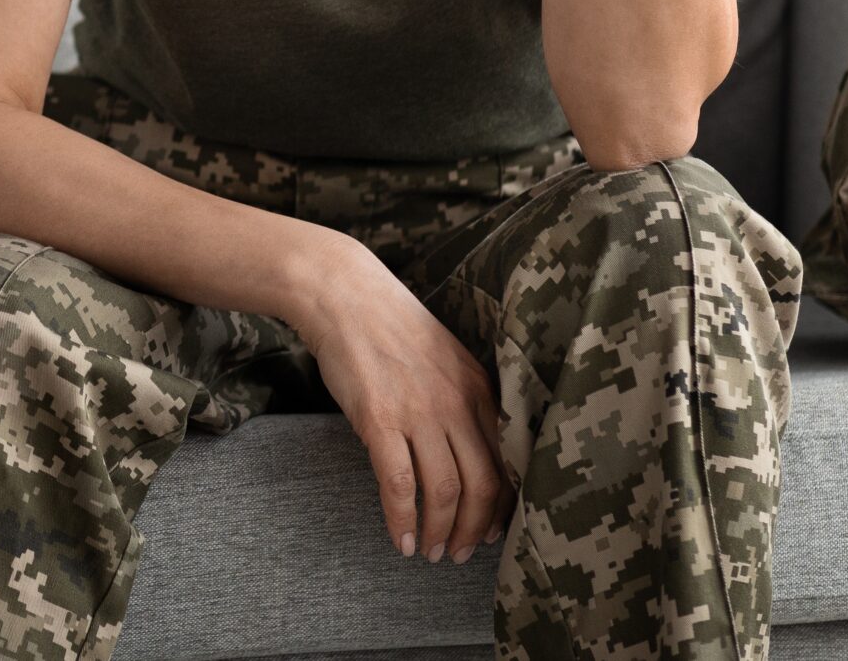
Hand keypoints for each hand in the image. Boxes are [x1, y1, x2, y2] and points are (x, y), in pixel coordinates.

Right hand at [294, 237, 512, 563]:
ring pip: (444, 490)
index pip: (506, 463)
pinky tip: (398, 538)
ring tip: (427, 552)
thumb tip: (468, 448)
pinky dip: (401, 518)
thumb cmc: (388, 324)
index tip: (489, 532)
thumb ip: (463, 399)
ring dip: (437, 531)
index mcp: (479, 388)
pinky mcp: (379, 417)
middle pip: (481, 485)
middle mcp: (457, 402)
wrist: (341, 292)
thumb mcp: (445, 357)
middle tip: (457, 554)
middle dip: (472, 530)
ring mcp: (419, 410)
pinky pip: (398, 482)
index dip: (501, 507)